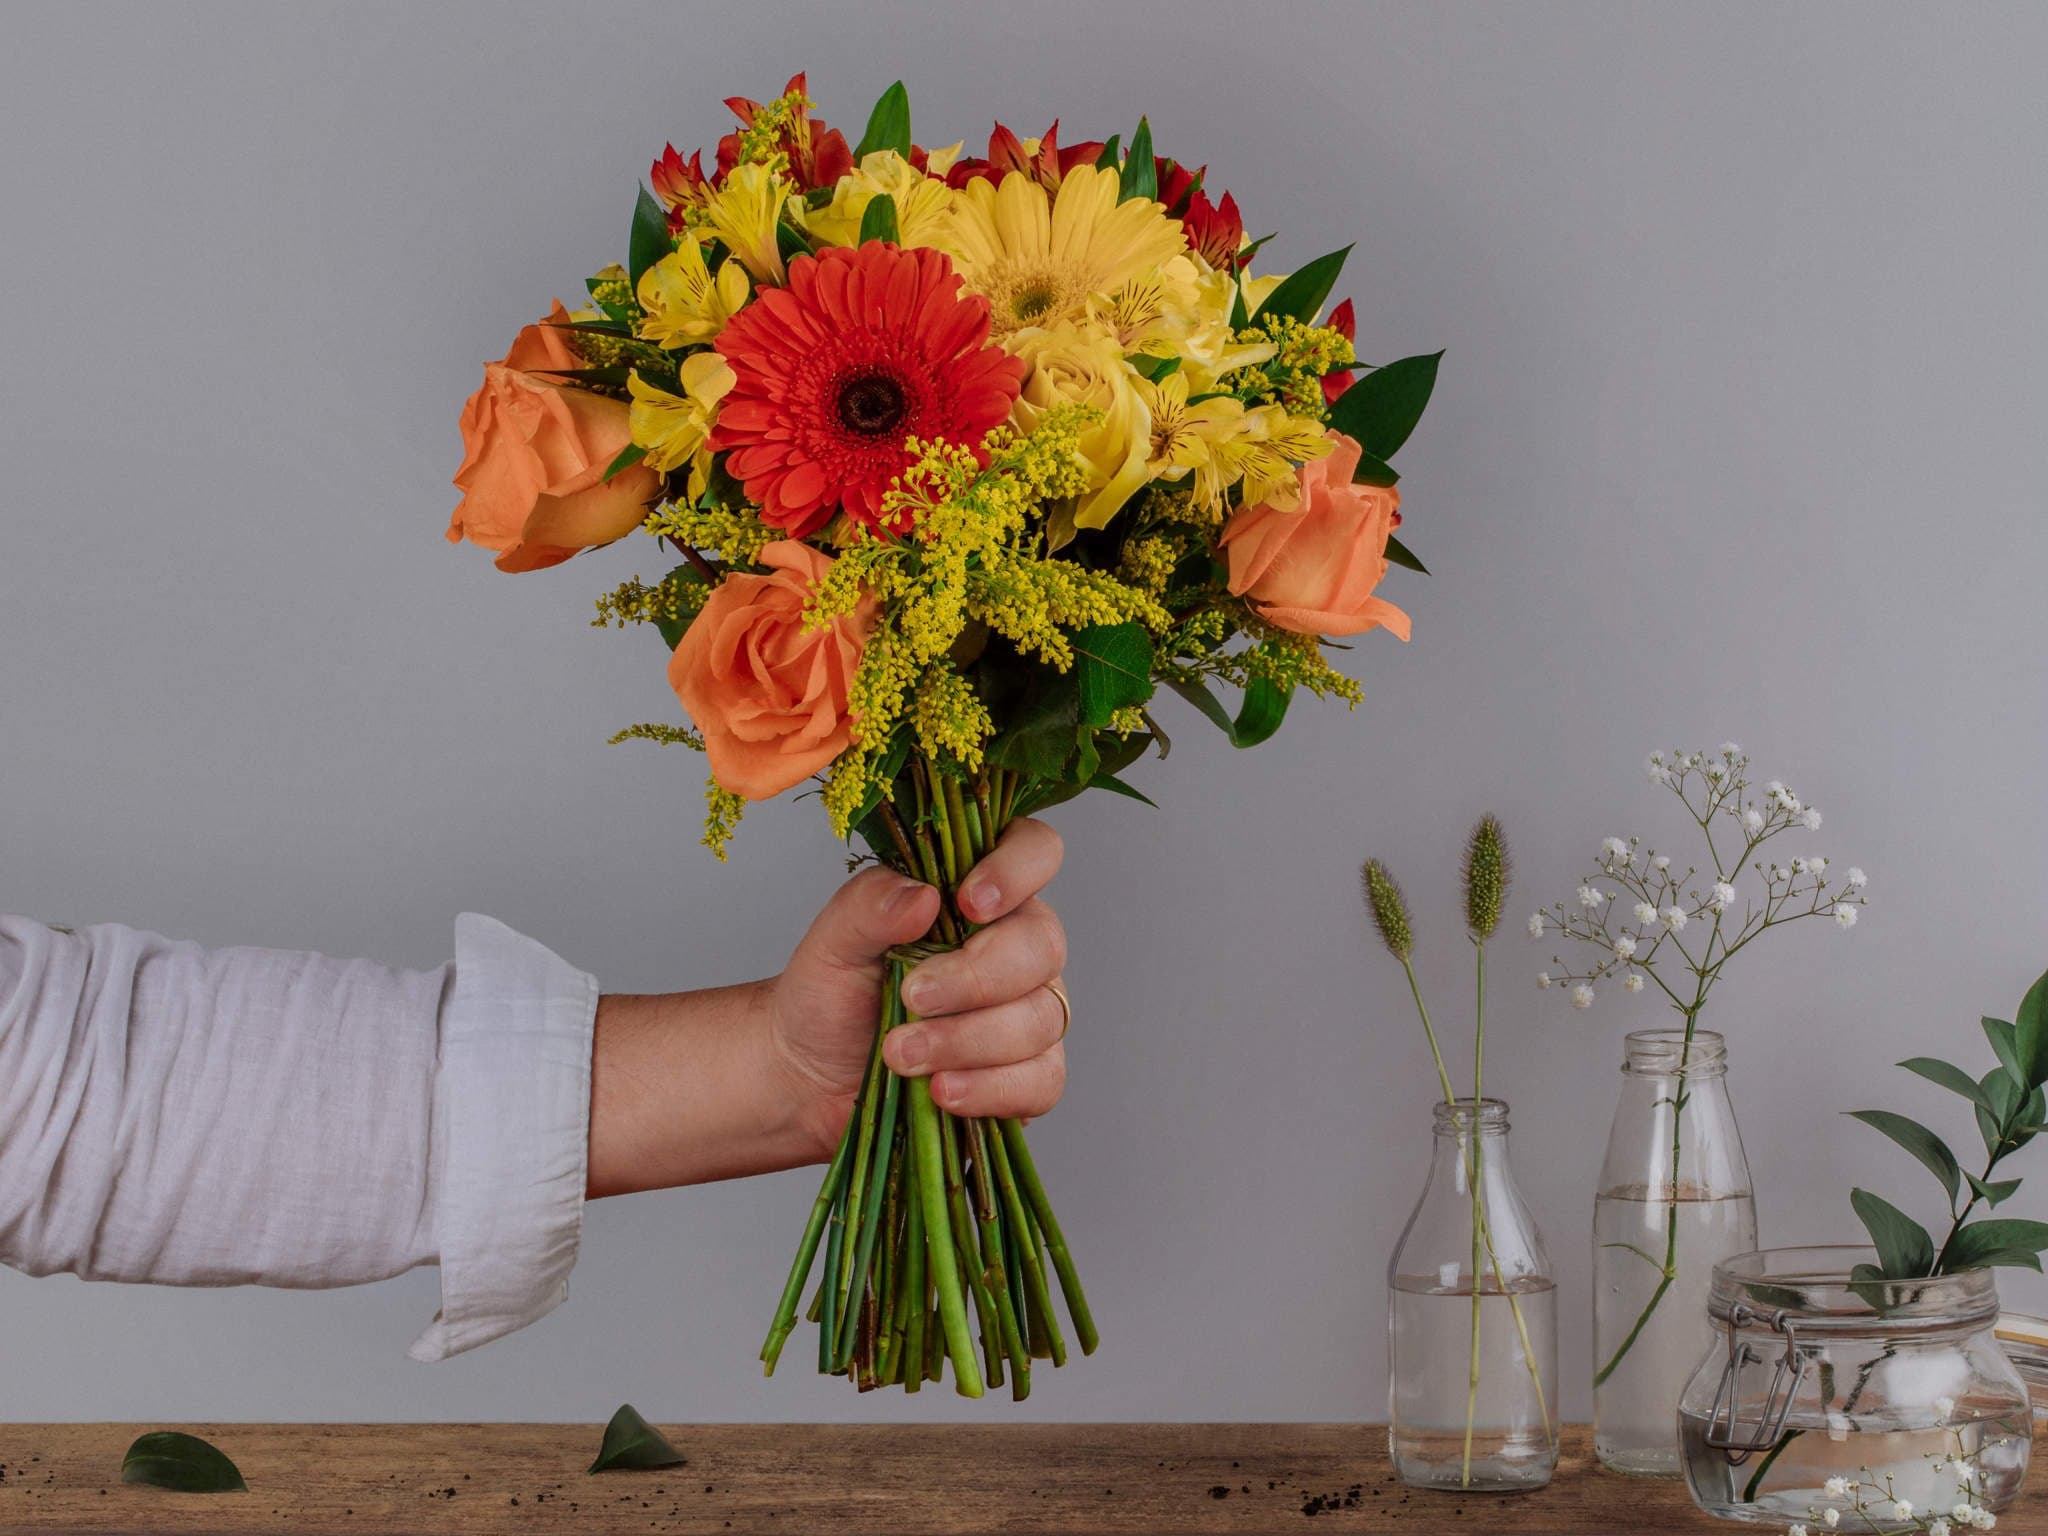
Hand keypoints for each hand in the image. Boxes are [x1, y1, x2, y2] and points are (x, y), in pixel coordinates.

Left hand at [766, 818, 1069, 1160]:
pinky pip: (1042, 1080)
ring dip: (967, 1041)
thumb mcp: (833, 942)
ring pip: (1040, 1019)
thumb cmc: (829, 996)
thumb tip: (923, 896)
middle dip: (974, 979)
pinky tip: (942, 1091)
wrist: (811, 1077)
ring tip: (899, 1054)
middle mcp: (1016, 946)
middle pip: (1042, 946)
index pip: (1035, 851)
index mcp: (978, 894)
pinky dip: (990, 1089)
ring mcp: (1030, 1012)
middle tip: (910, 998)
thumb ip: (871, 906)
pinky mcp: (1028, 1075)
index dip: (1017, 870)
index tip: (968, 904)